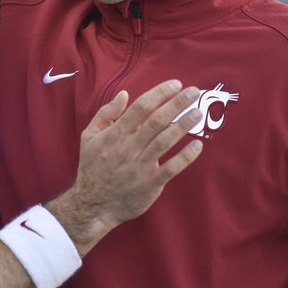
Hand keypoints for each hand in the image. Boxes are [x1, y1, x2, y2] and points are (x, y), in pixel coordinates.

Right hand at [48, 80, 203, 255]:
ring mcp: (140, 166)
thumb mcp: (89, 136)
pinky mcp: (150, 183)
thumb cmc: (92, 167)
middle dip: (176, 104)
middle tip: (194, 92)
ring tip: (198, 113)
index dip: (159, 94)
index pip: (141, 107)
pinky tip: (197, 145)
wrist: (92, 203)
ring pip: (165, 141)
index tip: (175, 84)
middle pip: (156, 120)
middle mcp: (129, 147)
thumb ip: (106, 114)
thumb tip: (124, 95)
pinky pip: (171, 168)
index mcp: (115, 134)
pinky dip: (185, 156)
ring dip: (183, 125)